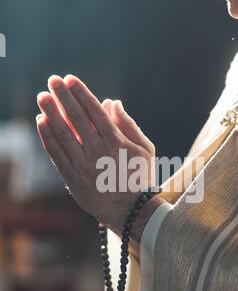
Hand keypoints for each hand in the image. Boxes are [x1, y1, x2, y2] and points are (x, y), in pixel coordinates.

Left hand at [36, 74, 162, 238]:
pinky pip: (56, 154)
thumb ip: (128, 124)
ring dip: (50, 113)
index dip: (81, 93)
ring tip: (42, 97)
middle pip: (76, 118)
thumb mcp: (144, 148)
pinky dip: (48, 137)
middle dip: (63, 97)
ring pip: (63, 134)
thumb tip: (111, 102)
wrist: (131, 211)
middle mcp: (97, 151)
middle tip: (53, 80)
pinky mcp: (72, 178)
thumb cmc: (140, 177)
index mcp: (116, 142)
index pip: (94, 111)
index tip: (70, 79)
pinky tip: (41, 122)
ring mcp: (83, 165)